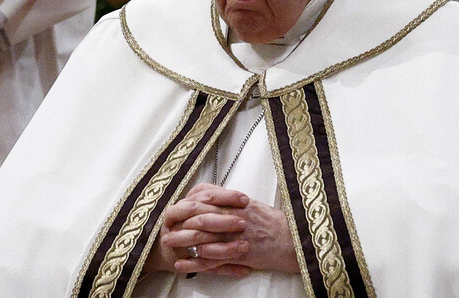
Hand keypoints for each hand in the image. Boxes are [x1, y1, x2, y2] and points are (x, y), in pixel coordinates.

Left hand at [149, 183, 299, 277]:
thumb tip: (209, 194)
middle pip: (198, 217)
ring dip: (182, 240)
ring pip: (202, 238)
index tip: (175, 207)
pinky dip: (195, 263)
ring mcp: (234, 237)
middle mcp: (232, 218)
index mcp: (234, 204)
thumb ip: (229, 199)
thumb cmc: (273, 223)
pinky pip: (212, 260)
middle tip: (165, 224)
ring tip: (168, 242)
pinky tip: (183, 264)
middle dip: (178, 221)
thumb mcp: (250, 204)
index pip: (203, 199)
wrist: (293, 240)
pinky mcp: (238, 255)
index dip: (186, 203)